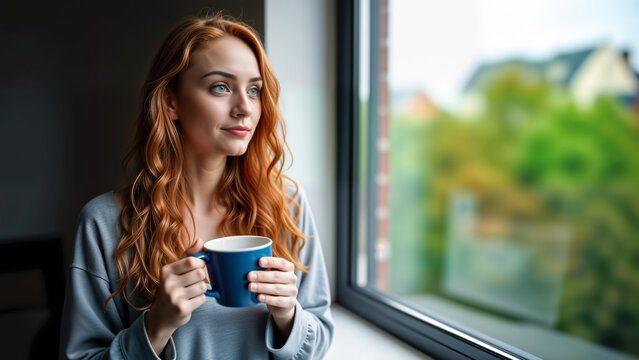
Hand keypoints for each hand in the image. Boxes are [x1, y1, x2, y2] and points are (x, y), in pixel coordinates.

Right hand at [145, 238, 207, 354]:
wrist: (163, 315)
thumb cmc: (173, 288)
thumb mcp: (176, 270)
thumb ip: (189, 255)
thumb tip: (200, 240)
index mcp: (166, 270)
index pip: (192, 261)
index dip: (201, 263)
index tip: (198, 267)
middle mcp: (167, 283)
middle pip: (200, 273)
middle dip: (202, 278)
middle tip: (195, 282)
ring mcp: (173, 297)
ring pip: (203, 286)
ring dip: (202, 289)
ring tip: (192, 292)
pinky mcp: (181, 309)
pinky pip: (202, 299)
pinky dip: (201, 299)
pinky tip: (191, 301)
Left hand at [248, 257, 297, 337]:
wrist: (283, 303)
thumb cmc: (273, 283)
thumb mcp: (271, 274)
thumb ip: (264, 269)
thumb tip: (245, 264)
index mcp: (289, 268)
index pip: (282, 263)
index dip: (271, 261)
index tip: (259, 261)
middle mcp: (292, 278)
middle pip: (277, 276)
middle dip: (262, 276)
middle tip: (249, 276)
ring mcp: (292, 291)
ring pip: (277, 288)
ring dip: (262, 287)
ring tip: (250, 287)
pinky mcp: (290, 303)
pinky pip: (278, 301)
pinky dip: (267, 299)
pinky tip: (259, 297)